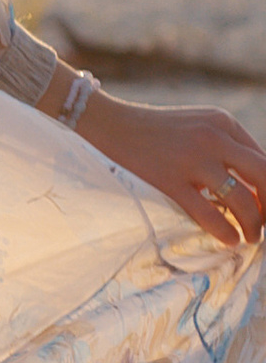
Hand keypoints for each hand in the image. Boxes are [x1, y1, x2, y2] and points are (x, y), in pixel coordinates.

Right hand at [79, 89, 265, 252]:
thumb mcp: (198, 126)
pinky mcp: (170, 180)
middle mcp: (213, 137)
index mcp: (223, 123)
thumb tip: (256, 188)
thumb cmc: (158, 131)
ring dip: (253, 225)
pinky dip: (225, 232)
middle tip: (265, 224)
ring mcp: (192, 159)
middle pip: (264, 178)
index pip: (265, 161)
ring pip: (241, 200)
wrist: (112, 124)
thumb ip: (226, 148)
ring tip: (250, 237)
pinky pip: (209, 214)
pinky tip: (229, 239)